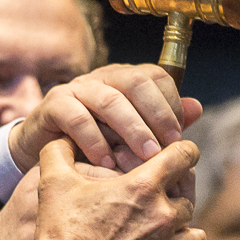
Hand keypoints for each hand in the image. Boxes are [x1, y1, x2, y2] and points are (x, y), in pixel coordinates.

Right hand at [7, 65, 201, 173]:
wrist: (43, 152)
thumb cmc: (93, 145)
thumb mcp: (129, 136)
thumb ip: (160, 121)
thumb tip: (196, 108)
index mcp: (125, 79)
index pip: (157, 76)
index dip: (171, 105)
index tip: (178, 139)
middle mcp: (103, 78)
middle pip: (136, 82)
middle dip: (157, 115)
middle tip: (168, 149)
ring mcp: (76, 88)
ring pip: (110, 100)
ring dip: (132, 130)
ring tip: (145, 158)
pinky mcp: (53, 105)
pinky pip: (77, 117)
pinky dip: (94, 141)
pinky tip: (107, 163)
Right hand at [32, 139, 202, 239]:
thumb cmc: (59, 235)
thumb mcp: (53, 184)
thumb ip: (59, 152)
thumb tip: (62, 137)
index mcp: (144, 187)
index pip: (184, 156)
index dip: (183, 152)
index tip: (180, 156)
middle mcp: (164, 217)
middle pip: (189, 199)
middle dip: (176, 199)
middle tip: (160, 202)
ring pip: (196, 238)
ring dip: (184, 236)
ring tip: (167, 237)